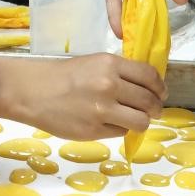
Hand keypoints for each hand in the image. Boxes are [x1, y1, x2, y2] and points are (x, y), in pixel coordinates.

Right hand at [25, 55, 165, 138]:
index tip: (161, 93)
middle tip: (153, 110)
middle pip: (149, 101)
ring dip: (142, 121)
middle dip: (156, 108)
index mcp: (110, 65)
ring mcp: (101, 110)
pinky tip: (111, 123)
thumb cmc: (63, 75)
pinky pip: (121, 132)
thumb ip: (120, 74)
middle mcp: (109, 86)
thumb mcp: (94, 63)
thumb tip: (147, 88)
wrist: (33, 91)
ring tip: (136, 120)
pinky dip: (120, 129)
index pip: (150, 76)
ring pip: (140, 121)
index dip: (160, 87)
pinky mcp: (93, 130)